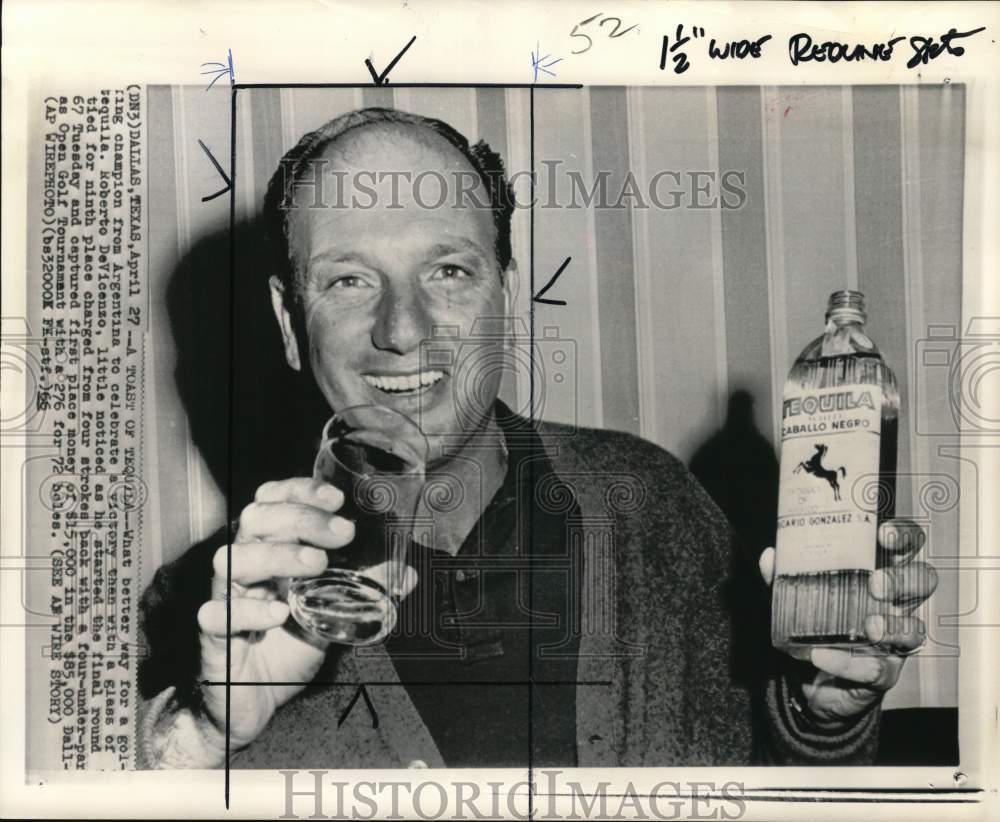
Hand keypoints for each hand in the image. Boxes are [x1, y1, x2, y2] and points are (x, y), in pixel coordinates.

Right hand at [195, 477, 416, 750]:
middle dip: (300, 518)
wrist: (252, 701)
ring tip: (315, 565)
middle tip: (341, 534)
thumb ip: (363, 592)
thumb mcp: (331, 614)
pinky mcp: (214, 636)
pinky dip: (245, 611)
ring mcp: (226, 598)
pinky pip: (217, 614)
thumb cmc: (287, 646)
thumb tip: (407, 575)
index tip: (335, 498)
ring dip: (276, 555)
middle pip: (254, 520)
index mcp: (269, 550)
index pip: (272, 501)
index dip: (298, 491)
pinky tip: (277, 613)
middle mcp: (244, 566)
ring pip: (230, 559)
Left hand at [759, 519, 937, 724]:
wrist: (809, 679)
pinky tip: (824, 657)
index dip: (904, 537)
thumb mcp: (797, 596)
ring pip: (914, 630)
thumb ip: (785, 577)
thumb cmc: (815, 625)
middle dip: (904, 579)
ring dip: (894, 626)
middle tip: (877, 582)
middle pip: (922, 582)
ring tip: (870, 626)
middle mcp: (895, 604)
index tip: (883, 534)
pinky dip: (848, 664)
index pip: (905, 547)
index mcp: (878, 574)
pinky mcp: (883, 674)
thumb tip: (771, 556)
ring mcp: (894, 640)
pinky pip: (876, 670)